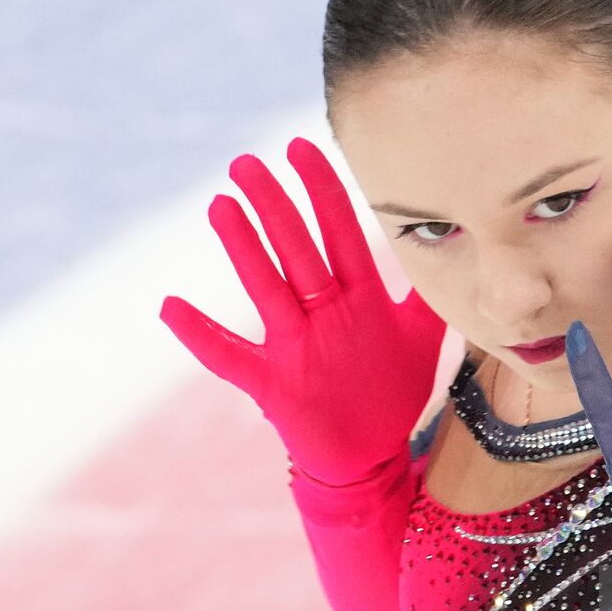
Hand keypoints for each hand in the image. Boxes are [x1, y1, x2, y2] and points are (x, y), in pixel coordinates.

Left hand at [159, 136, 446, 484]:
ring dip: (242, 246)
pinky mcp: (271, 386)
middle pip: (300, 251)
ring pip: (267, 288)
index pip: (344, 234)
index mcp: (368, 304)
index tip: (301, 147)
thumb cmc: (395, 392)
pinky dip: (198, 334)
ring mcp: (299, 351)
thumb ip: (424, 288)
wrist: (370, 462)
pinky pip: (229, 358)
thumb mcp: (424, 337)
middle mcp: (333, 320)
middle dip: (274, 204)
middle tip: (246, 163)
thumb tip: (443, 236)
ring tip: (219, 202)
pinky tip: (168, 305)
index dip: (323, 189)